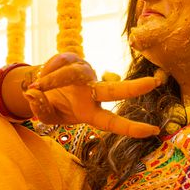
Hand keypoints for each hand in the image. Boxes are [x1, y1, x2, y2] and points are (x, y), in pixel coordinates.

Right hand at [25, 53, 165, 137]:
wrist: (40, 87)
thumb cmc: (51, 106)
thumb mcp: (46, 116)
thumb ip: (40, 110)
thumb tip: (34, 93)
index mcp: (90, 112)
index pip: (113, 122)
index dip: (131, 128)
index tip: (153, 130)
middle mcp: (92, 92)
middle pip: (115, 90)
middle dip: (134, 87)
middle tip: (155, 82)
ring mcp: (85, 73)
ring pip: (69, 74)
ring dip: (50, 81)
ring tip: (36, 88)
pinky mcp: (73, 58)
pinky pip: (58, 63)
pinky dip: (46, 72)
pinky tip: (40, 78)